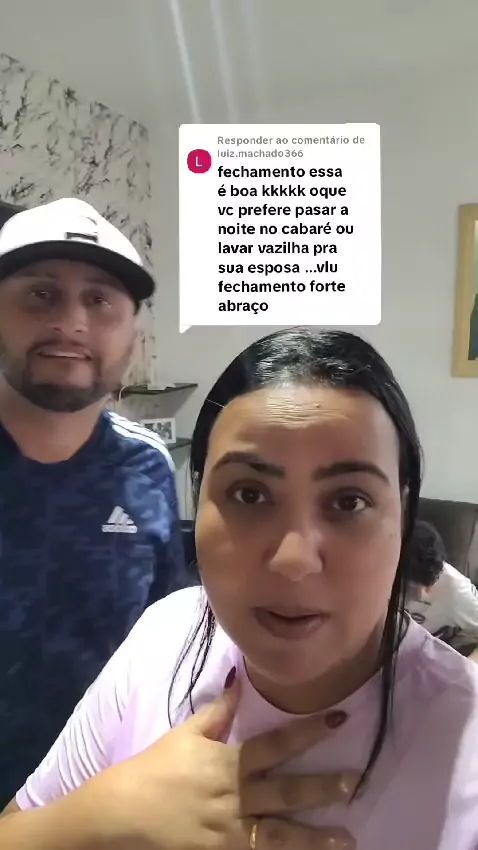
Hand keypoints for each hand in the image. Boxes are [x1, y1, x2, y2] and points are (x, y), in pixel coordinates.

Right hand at [95, 672, 356, 848]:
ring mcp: (230, 834)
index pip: (276, 744)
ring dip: (315, 837)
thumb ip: (218, 713)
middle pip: (286, 792)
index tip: (339, 718)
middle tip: (355, 782)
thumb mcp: (185, 734)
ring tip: (348, 838)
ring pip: (280, 835)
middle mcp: (235, 798)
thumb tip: (239, 680)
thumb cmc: (154, 770)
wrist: (120, 816)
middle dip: (323, 788)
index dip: (309, 731)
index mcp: (228, 763)